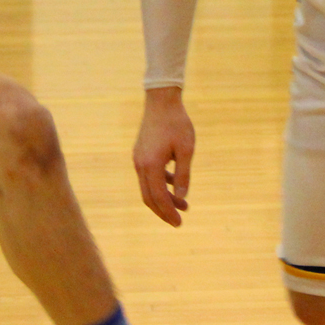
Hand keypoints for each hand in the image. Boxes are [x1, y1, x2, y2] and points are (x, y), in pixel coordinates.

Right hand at [133, 85, 194, 225]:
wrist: (162, 101)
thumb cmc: (177, 123)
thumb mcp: (186, 150)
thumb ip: (183, 175)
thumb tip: (182, 198)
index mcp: (151, 165)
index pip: (158, 197)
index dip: (168, 212)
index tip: (179, 223)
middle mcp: (141, 164)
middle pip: (149, 197)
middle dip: (163, 211)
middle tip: (178, 221)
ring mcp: (139, 159)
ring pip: (148, 188)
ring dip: (163, 198)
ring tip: (183, 204)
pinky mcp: (141, 154)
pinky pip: (149, 176)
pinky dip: (161, 184)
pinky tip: (175, 186)